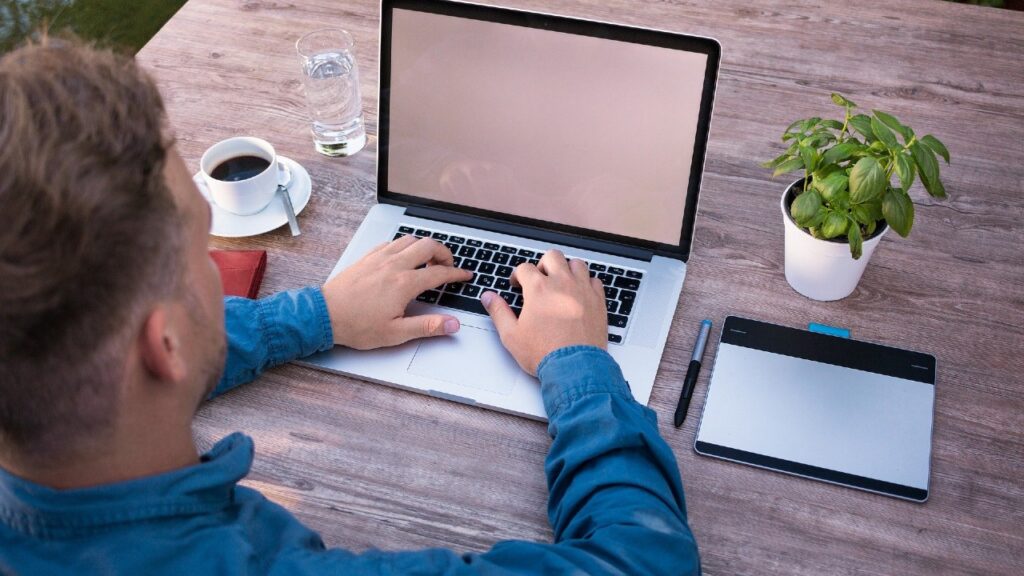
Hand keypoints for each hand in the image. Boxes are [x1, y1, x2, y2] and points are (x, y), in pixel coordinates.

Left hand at [322, 235, 472, 349]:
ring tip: (428, 260)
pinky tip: (403, 257)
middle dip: (444, 252)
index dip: (456, 274)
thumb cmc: (357, 325)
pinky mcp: (368, 257)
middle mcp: (394, 266)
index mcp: (404, 284)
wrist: (325, 314)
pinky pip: (391, 242)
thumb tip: (451, 324)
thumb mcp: (396, 333)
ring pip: (410, 240)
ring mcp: (379, 258)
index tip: (464, 275)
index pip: (439, 273)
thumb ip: (427, 327)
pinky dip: (404, 246)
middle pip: (428, 246)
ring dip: (424, 246)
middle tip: (448, 265)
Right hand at [480, 249, 606, 374]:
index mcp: (538, 289)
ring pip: (576, 264)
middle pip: (552, 256)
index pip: (525, 268)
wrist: (575, 367)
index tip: (518, 284)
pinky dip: (587, 282)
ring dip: (567, 269)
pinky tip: (580, 293)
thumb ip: (498, 312)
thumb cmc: (544, 353)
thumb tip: (488, 297)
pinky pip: (595, 280)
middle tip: (540, 279)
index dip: (518, 275)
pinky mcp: (598, 301)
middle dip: (543, 264)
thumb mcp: (511, 335)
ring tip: (561, 282)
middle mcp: (562, 283)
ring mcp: (582, 290)